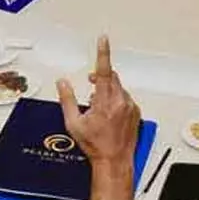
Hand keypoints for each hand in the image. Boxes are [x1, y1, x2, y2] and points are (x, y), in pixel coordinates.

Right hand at [57, 36, 140, 168]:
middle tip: (91, 85)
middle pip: (112, 78)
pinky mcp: (136, 112)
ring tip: (98, 108)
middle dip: (101, 77)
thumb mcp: (73, 123)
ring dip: (108, 91)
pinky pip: (125, 99)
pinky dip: (117, 100)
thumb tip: (63, 82)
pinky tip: (109, 115)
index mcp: (104, 101)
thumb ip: (67, 99)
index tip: (103, 39)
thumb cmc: (95, 145)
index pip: (103, 70)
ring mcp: (130, 107)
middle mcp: (120, 101)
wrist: (114, 160)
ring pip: (119, 88)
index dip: (103, 52)